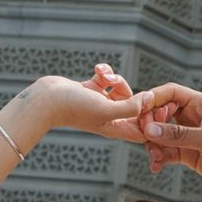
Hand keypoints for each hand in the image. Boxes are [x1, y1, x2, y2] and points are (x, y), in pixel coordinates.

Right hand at [3, 71, 142, 141]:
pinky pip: (107, 78)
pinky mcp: (92, 89)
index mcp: (115, 127)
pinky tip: (97, 69)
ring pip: (122, 89)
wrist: (47, 98)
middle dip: (136, 94)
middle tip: (136, 89)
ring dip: (117, 78)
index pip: (142, 131)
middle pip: (136, 107)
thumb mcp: (106, 110)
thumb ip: (130, 107)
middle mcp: (110, 117)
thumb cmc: (74, 107)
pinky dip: (105, 72)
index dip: (151, 121)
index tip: (153, 107)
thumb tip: (149, 100)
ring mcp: (100, 103)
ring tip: (105, 77)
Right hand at [109, 82, 201, 199]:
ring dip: (153, 144)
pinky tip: (156, 166)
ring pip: (162, 135)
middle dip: (149, 125)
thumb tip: (151, 130)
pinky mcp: (190, 154)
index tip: (139, 112)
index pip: (171, 93)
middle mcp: (195, 118)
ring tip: (153, 156)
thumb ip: (178, 135)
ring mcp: (191, 136)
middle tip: (143, 138)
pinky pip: (168, 152)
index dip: (153, 99)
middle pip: (162, 113)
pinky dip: (160, 158)